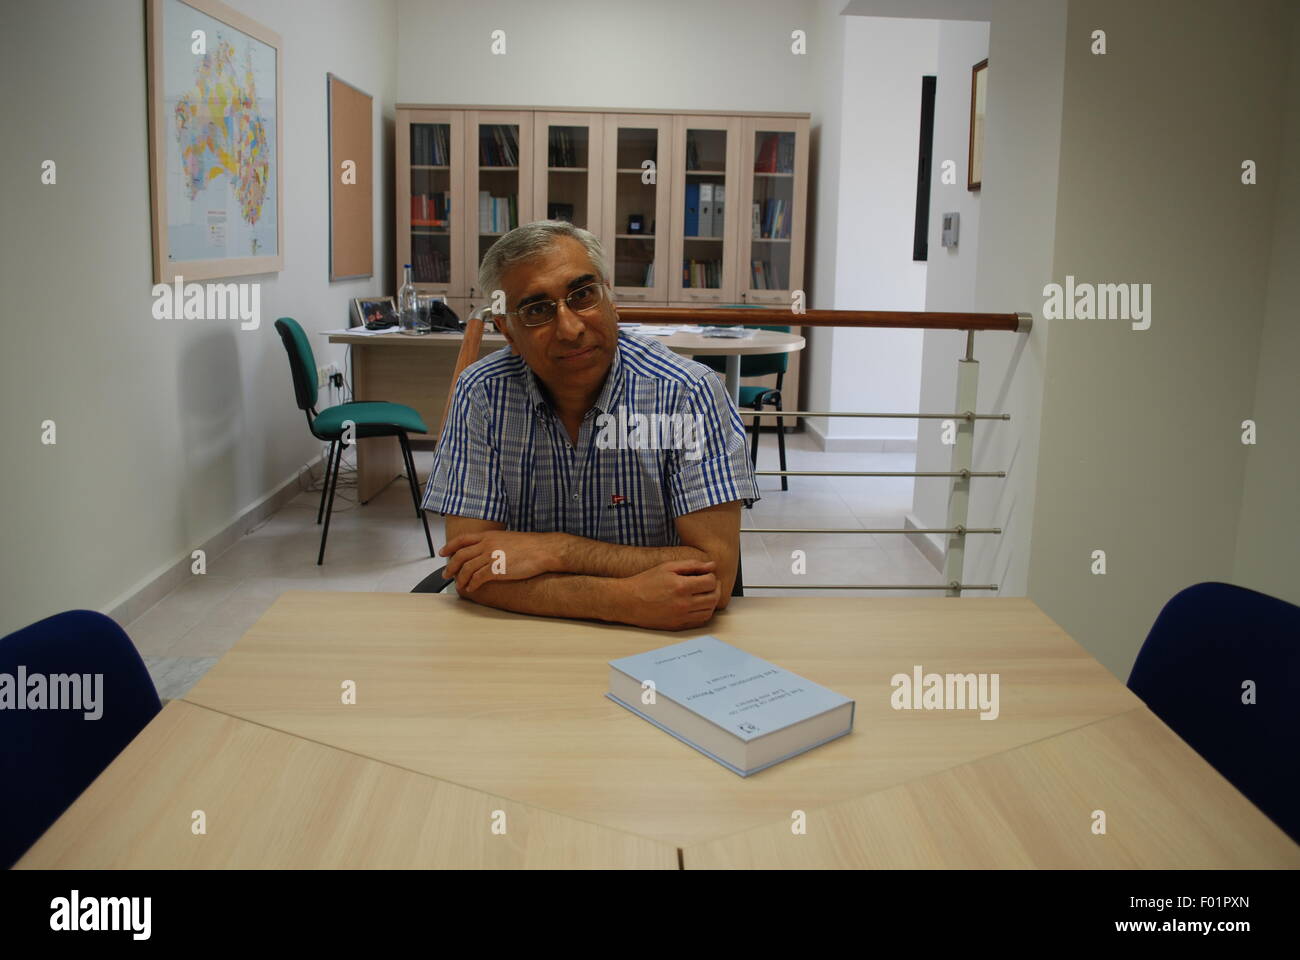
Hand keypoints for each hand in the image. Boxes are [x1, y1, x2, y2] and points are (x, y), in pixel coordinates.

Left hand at [441, 531, 562, 593]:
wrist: (543, 550)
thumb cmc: (530, 545)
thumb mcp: (507, 538)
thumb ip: (494, 543)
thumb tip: (488, 551)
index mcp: (488, 535)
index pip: (462, 540)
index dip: (450, 547)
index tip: (443, 553)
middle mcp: (487, 544)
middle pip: (461, 555)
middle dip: (450, 566)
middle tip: (446, 574)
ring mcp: (491, 556)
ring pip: (467, 568)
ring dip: (460, 578)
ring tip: (459, 585)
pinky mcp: (497, 569)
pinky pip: (478, 578)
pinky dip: (472, 584)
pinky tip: (471, 588)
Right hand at [622, 560, 720, 629]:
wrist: (628, 602)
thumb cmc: (646, 582)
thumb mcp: (667, 567)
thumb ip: (692, 565)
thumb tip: (712, 565)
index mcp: (681, 587)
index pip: (711, 582)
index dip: (711, 576)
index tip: (705, 574)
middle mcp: (683, 604)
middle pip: (714, 598)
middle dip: (715, 588)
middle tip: (708, 583)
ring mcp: (681, 617)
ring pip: (709, 611)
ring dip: (711, 601)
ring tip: (703, 593)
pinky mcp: (678, 626)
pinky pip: (700, 621)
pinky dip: (704, 612)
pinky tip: (697, 604)